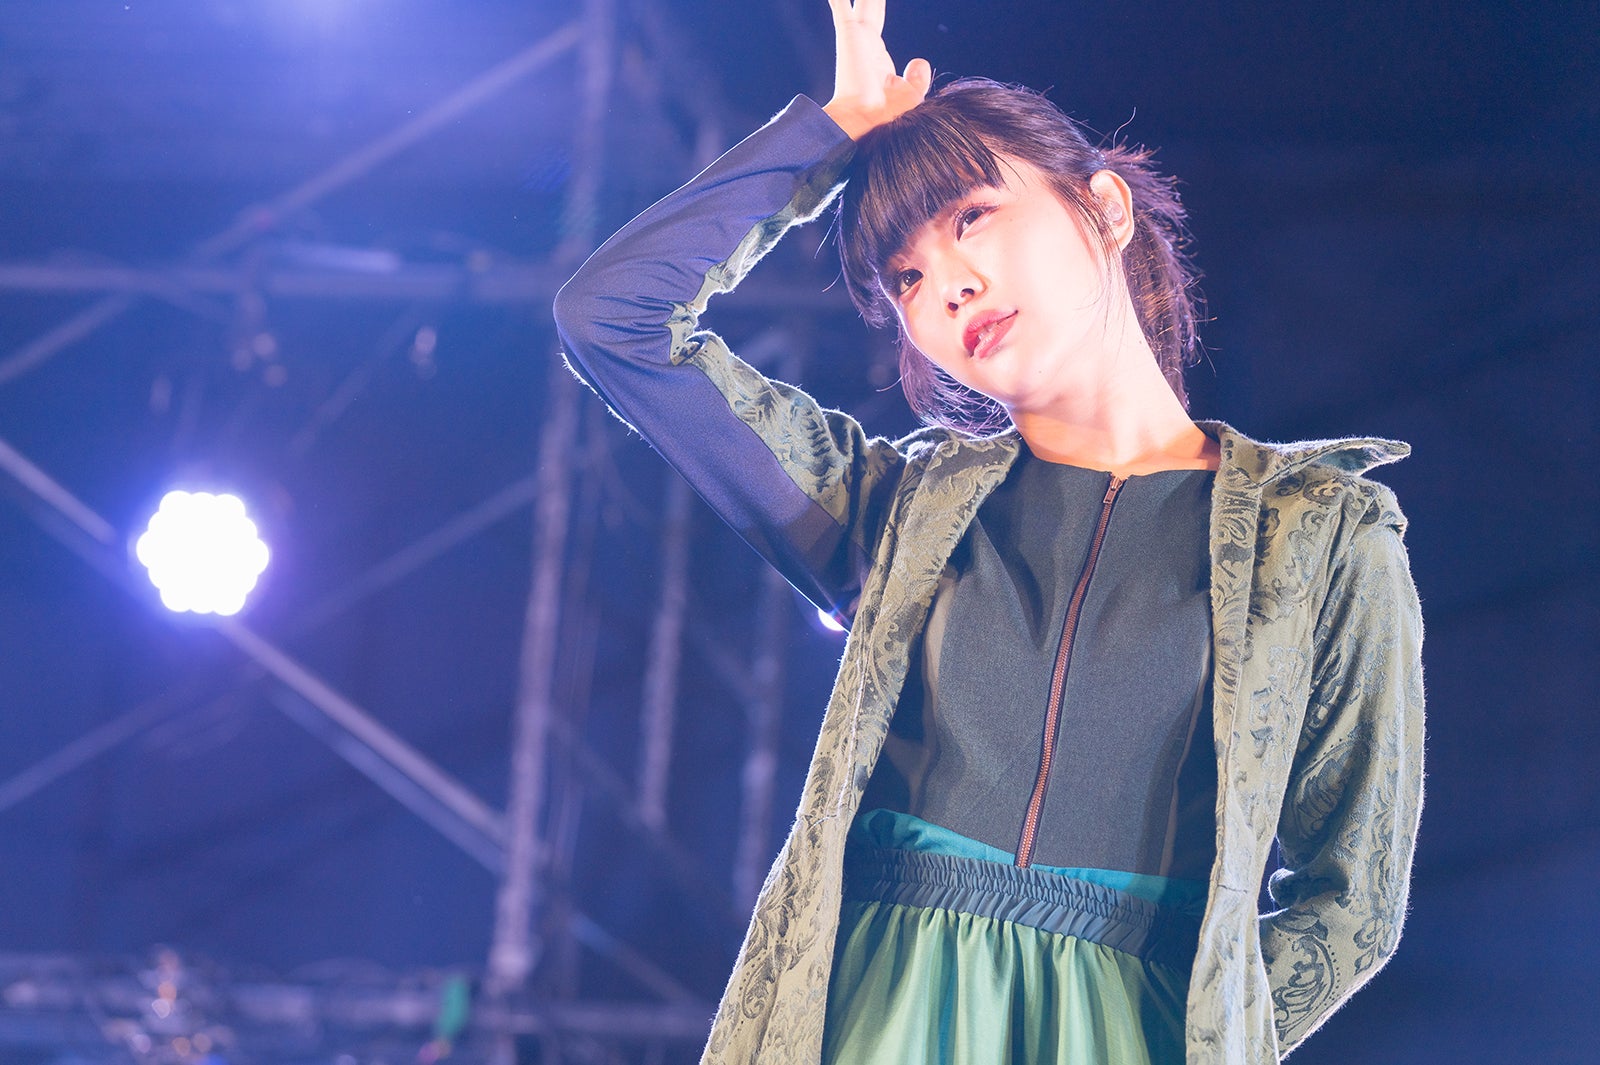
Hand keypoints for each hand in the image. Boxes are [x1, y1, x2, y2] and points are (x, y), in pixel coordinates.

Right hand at [822, 0, 931, 139]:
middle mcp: (864, 39)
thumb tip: (919, 61)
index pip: (876, 16)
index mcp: (876, 52)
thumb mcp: (911, 94)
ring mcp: (855, 35)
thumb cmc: (887, 115)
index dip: (876, 2)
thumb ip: (918, 77)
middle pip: (870, 2)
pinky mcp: (848, 32)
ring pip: (863, 0)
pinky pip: (841, 4)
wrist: (866, 121)